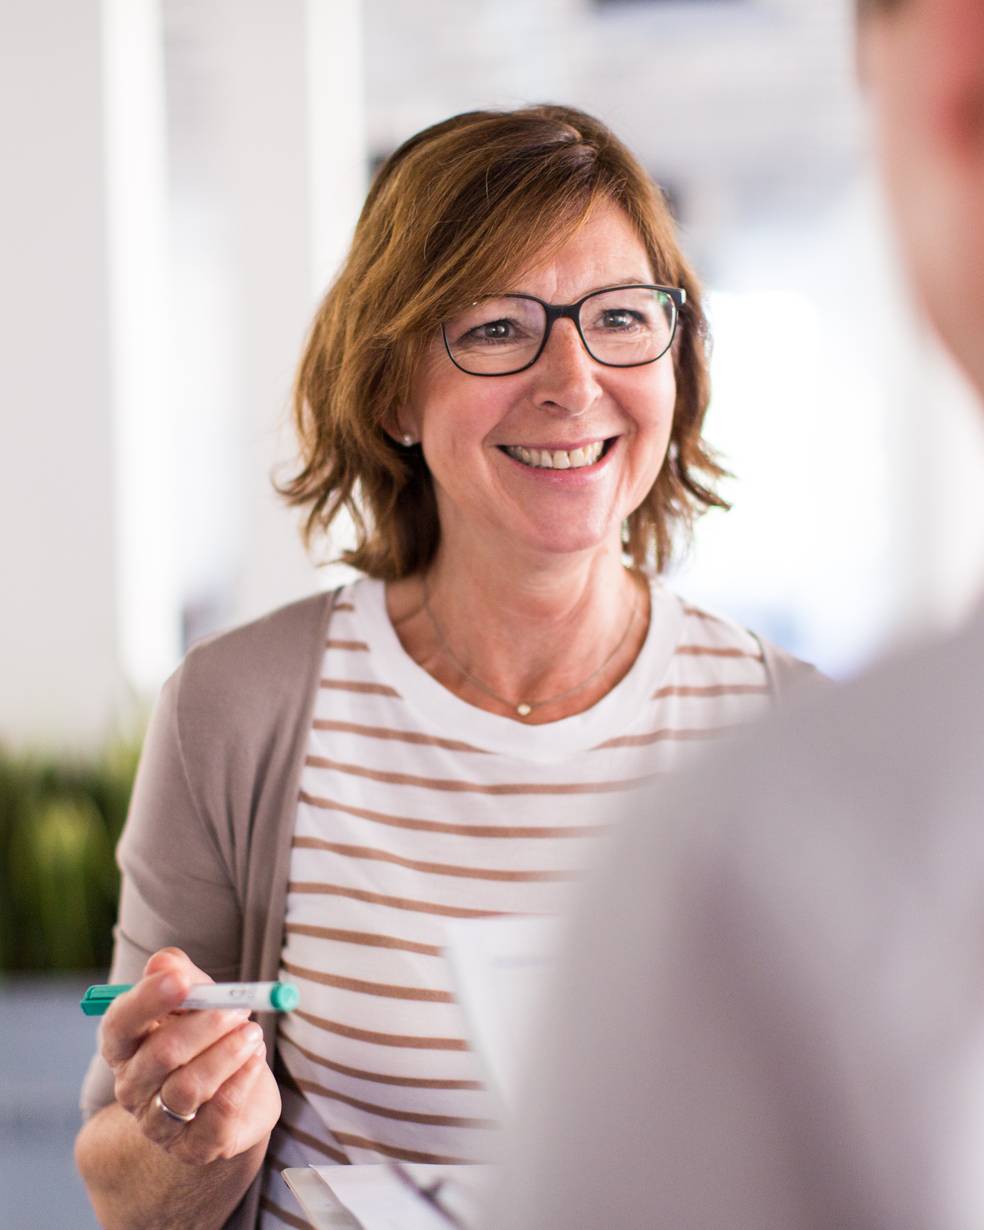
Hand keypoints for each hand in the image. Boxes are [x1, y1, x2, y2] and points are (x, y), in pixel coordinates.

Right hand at [100, 948, 280, 1165]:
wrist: (233, 1099)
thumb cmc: (207, 1037)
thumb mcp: (196, 999)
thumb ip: (181, 975)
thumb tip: (164, 963)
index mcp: (125, 1046)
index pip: (120, 1024)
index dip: (147, 1001)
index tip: (180, 981)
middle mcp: (133, 1087)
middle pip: (161, 1054)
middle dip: (207, 1025)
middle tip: (241, 1008)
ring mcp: (160, 1123)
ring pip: (189, 1087)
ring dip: (228, 1053)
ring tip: (253, 1034)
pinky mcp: (196, 1146)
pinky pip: (219, 1114)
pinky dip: (243, 1081)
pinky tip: (255, 1062)